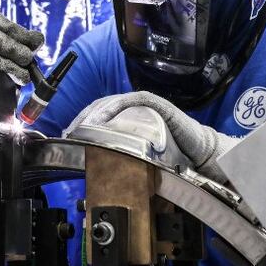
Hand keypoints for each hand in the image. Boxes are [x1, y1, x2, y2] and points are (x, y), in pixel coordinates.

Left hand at [63, 91, 239, 182]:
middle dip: (82, 117)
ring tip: (83, 126)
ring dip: (95, 112)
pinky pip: (132, 100)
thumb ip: (120, 153)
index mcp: (126, 116)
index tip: (66, 134)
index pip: (97, 113)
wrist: (200, 154)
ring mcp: (144, 103)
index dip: (80, 121)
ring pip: (112, 101)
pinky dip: (117, 107)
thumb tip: (92, 164)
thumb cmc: (171, 155)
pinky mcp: (156, 103)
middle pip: (100, 105)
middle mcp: (133, 107)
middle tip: (70, 131)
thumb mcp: (137, 154)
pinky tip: (105, 118)